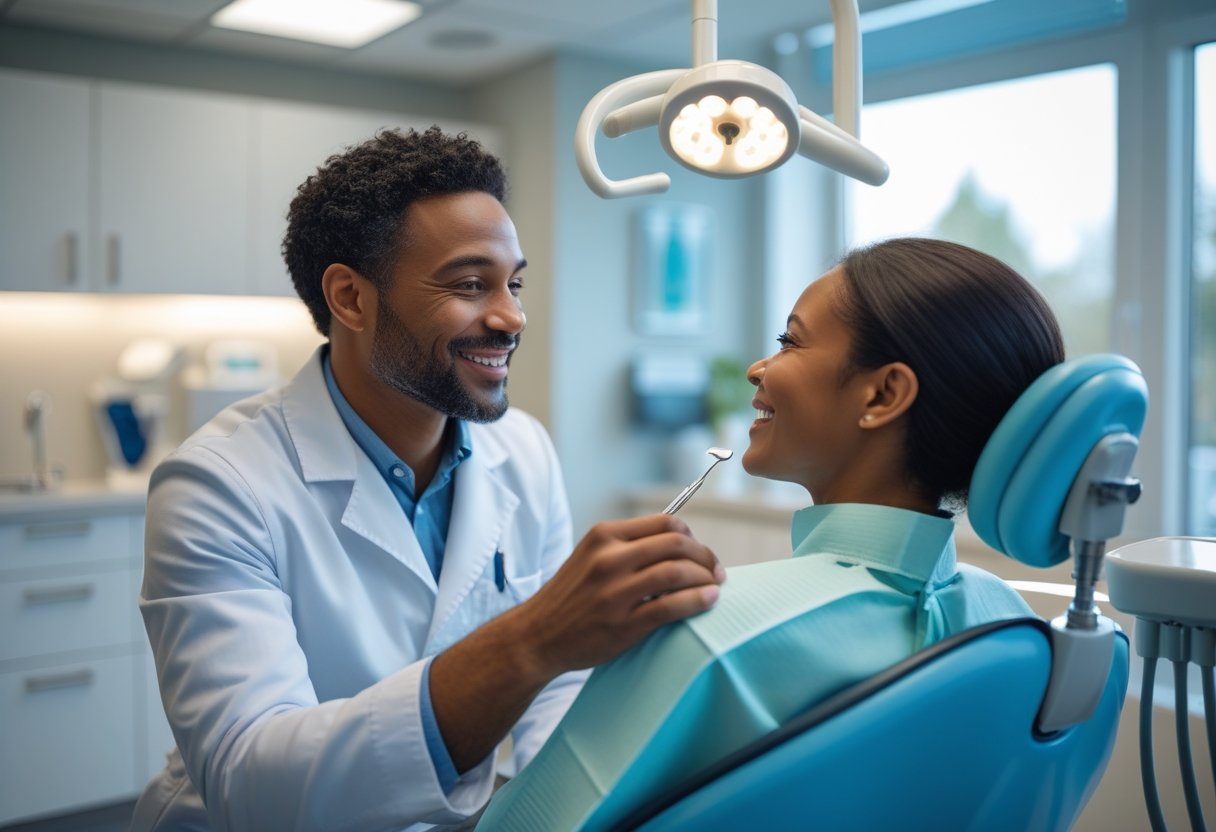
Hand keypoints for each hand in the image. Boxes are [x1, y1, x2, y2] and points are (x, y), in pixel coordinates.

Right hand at [512, 514, 724, 677]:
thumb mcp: (590, 557)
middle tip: (716, 572)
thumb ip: (627, 547)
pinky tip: (709, 601)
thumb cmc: (570, 597)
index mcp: (604, 536)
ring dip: (705, 578)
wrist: (536, 636)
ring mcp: (615, 591)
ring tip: (714, 587)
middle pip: (676, 544)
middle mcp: (608, 558)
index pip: (665, 523)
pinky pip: (671, 605)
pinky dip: (697, 600)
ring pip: (677, 572)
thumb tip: (679, 545)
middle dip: (705, 556)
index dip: (691, 536)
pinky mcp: (622, 623)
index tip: (699, 552)